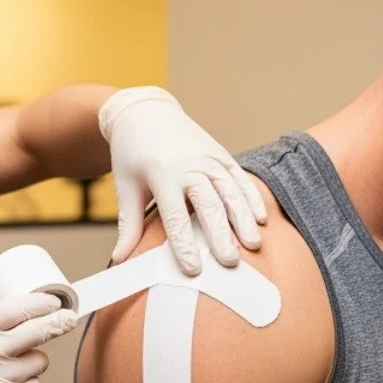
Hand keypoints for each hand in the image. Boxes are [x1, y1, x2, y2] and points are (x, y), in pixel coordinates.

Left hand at [101, 86, 267, 274]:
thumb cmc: (132, 155)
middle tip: (230, 262)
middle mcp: (189, 165)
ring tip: (253, 244)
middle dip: (220, 235)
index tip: (193, 269)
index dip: (184, 243)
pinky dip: (251, 197)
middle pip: (208, 204)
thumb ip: (129, 224)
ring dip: (243, 218)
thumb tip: (120, 259)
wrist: (145, 113)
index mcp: (162, 175)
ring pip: (230, 191)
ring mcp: (208, 158)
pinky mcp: (220, 154)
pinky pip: (240, 178)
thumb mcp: (126, 187)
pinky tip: (261, 219)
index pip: (175, 215)